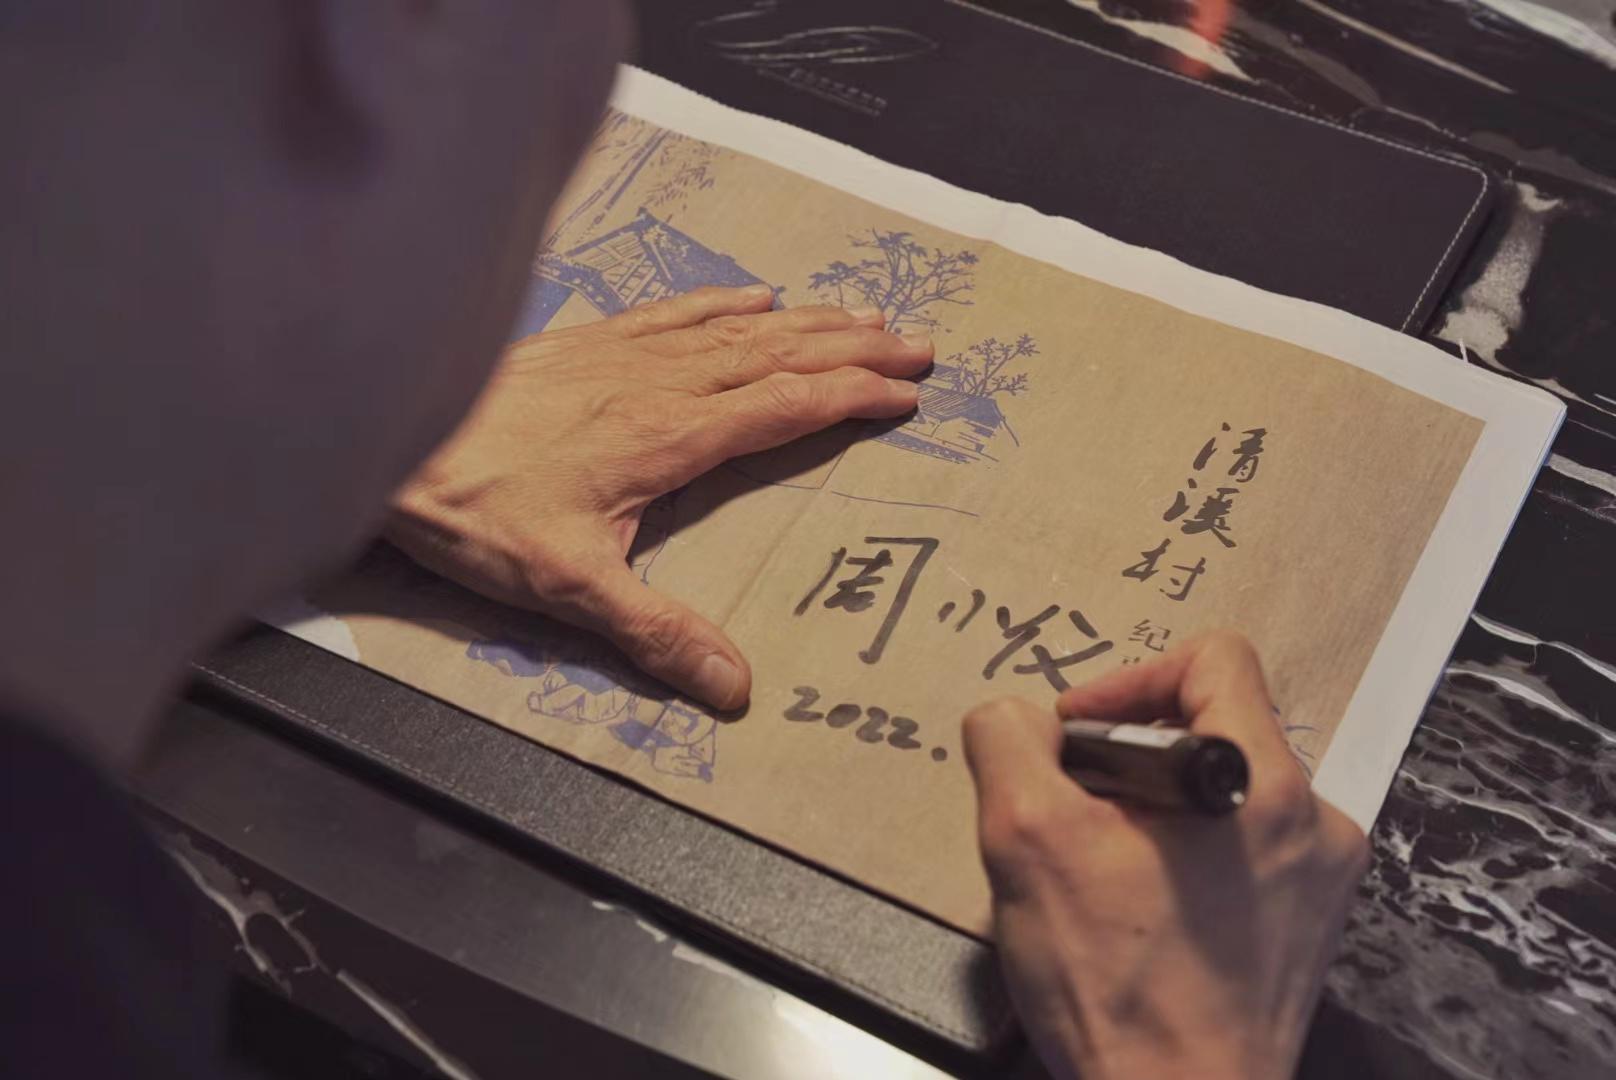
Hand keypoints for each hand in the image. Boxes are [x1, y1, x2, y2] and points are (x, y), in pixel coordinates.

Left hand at [387, 284, 931, 709]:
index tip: (906, 397)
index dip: (850, 401)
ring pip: (737, 329)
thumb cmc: (476, 514)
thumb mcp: (568, 588)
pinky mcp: (588, 344)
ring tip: (865, 315)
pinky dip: (724, 301)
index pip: (784, 408)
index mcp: (670, 437)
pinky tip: (754, 293)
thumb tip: (734, 687)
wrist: (390, 442)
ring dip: (808, 322)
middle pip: (778, 357)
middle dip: (854, 351)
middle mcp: (659, 383)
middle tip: (918, 344)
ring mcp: (625, 356)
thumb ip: (656, 633)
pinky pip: (675, 312)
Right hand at [962, 631, 1368, 1079]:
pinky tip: (1139, 912)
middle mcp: (1313, 822)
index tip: (1075, 738)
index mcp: (1261, 783)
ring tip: (1099, 867)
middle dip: (1129, 755)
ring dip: (1154, 809)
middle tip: (1073, 807)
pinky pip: (1243, 853)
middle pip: (1216, 727)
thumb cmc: (1114, 984)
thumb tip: (1022, 721)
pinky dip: (1186, 858)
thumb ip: (1010, 741)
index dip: (1129, 680)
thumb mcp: (1027, 839)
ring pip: (1225, 794)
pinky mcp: (1310, 932)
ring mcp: (1321, 882)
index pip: (1213, 659)